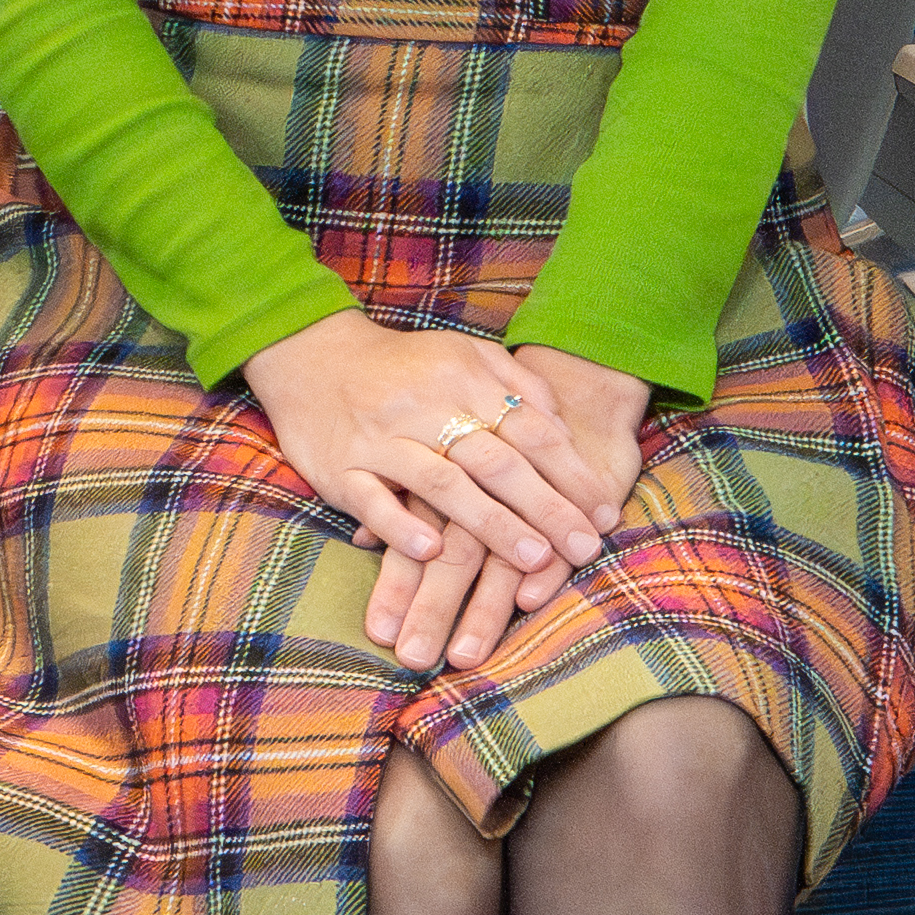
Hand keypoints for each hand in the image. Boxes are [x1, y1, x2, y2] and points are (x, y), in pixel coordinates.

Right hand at [242, 312, 633, 667]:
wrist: (310, 356)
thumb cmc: (401, 366)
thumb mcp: (462, 354)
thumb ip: (515, 384)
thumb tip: (563, 426)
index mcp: (463, 380)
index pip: (530, 431)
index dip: (571, 474)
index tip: (604, 514)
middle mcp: (426, 408)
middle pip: (497, 462)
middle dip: (546, 509)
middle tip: (584, 549)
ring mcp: (382, 439)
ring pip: (443, 485)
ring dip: (492, 524)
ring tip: (534, 560)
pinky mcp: (341, 467)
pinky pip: (372, 499)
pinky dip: (400, 525)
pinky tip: (429, 552)